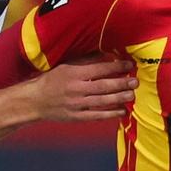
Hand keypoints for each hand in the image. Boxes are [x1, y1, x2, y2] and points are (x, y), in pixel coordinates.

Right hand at [20, 53, 137, 122]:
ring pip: (102, 101)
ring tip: (132, 95)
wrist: (34, 101)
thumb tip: (107, 54)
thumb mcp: (66, 65)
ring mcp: (76, 104)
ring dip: (119, 98)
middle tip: (136, 81)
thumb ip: (86, 61)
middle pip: (104, 86)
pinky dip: (110, 114)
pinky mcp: (76, 117)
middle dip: (122, 83)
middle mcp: (76, 88)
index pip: (100, 69)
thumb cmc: (52, 80)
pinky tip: (122, 111)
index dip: (116, 67)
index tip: (129, 65)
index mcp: (74, 73)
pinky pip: (96, 115)